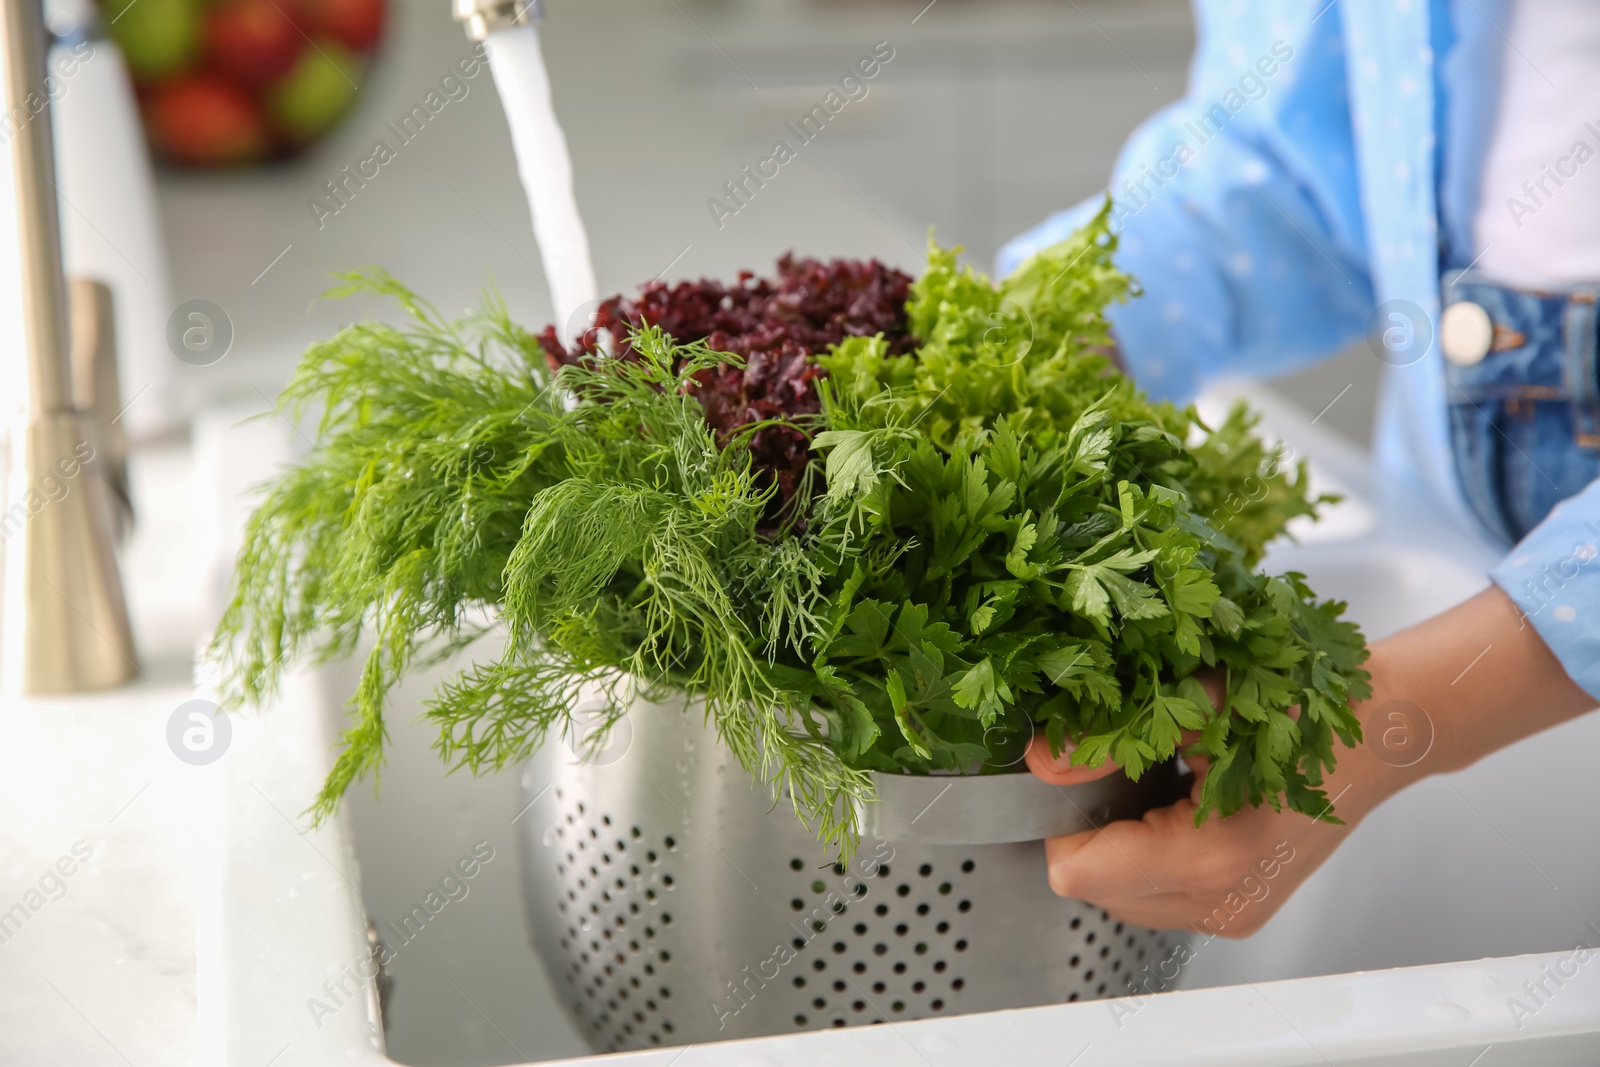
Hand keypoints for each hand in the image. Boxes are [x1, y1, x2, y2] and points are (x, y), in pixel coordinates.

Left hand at [1027, 586, 1594, 935]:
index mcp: (1210, 860)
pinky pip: (1156, 891)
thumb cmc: (1307, 703)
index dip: (1062, 816)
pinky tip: (1182, 799)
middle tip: (1128, 767)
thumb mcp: (1200, 699)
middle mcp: (1221, 904)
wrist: (1383, 727)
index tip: (1079, 769)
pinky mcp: (1240, 906)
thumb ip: (1112, 736)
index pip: (1077, 872)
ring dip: (1121, 839)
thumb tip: (1042, 760)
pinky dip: (1151, 848)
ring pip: (1121, 892)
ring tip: (1161, 780)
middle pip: (1094, 886)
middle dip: (1092, 827)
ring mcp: (1233, 912)